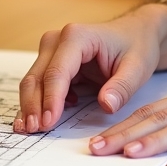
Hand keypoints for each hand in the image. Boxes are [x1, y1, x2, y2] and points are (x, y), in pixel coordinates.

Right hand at [15, 5, 166, 134]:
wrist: (135, 34)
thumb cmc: (136, 47)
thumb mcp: (137, 68)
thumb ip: (122, 87)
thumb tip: (106, 105)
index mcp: (77, 37)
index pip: (57, 72)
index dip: (51, 99)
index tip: (48, 123)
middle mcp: (58, 40)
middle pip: (37, 77)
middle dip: (33, 106)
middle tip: (33, 130)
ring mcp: (52, 50)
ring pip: (33, 81)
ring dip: (30, 106)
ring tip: (29, 128)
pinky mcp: (52, 61)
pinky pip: (39, 84)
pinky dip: (37, 102)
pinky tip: (40, 119)